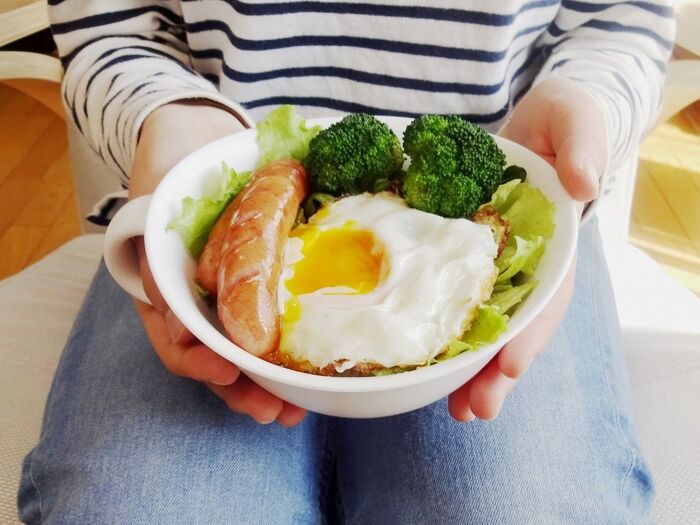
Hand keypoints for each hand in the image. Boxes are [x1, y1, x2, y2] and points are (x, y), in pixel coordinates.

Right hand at [130, 102, 305, 426]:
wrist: (198, 135)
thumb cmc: (172, 164)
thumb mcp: (158, 199)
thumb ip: (162, 255)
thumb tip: (185, 327)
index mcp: (164, 290)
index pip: (176, 343)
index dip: (201, 363)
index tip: (229, 368)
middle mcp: (196, 300)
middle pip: (216, 360)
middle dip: (245, 389)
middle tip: (276, 411)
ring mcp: (229, 294)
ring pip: (245, 351)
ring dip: (269, 382)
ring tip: (297, 408)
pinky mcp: (262, 283)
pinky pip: (274, 321)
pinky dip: (289, 348)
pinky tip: (310, 369)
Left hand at [448, 77, 606, 420]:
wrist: (533, 125)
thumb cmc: (564, 124)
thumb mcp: (577, 122)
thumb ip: (584, 146)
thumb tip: (584, 182)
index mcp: (556, 246)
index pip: (547, 298)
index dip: (529, 333)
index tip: (509, 366)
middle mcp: (527, 266)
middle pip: (514, 328)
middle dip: (496, 372)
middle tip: (473, 411)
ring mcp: (495, 266)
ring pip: (484, 325)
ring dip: (468, 369)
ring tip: (452, 407)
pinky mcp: (464, 258)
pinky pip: (451, 297)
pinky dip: (438, 329)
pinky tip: (418, 359)